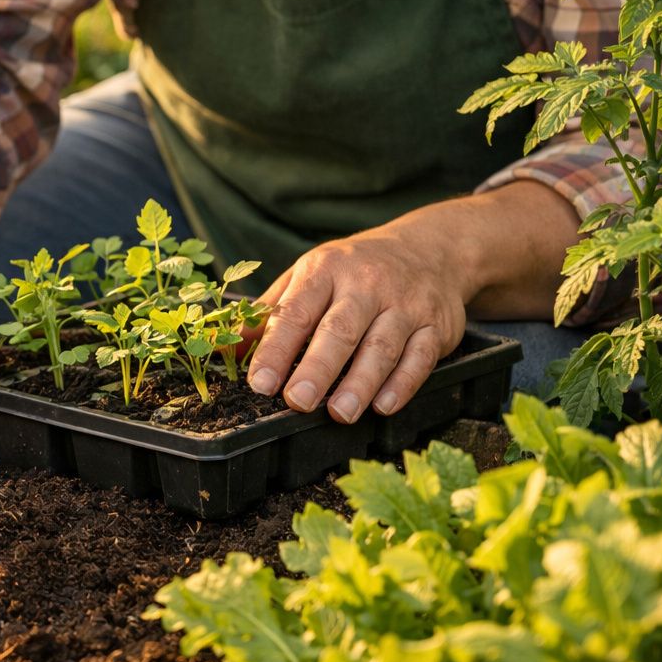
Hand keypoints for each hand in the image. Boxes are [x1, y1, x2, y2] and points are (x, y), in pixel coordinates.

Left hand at [243, 215, 470, 422]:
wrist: (428, 248)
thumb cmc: (352, 271)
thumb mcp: (307, 278)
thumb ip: (268, 314)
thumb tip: (224, 349)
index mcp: (325, 271)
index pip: (297, 312)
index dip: (276, 348)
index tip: (259, 382)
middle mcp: (366, 284)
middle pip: (340, 330)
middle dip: (318, 368)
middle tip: (298, 401)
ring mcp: (405, 303)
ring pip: (382, 346)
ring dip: (360, 383)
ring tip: (340, 413)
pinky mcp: (437, 324)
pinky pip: (420, 356)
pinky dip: (402, 383)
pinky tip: (383, 406)